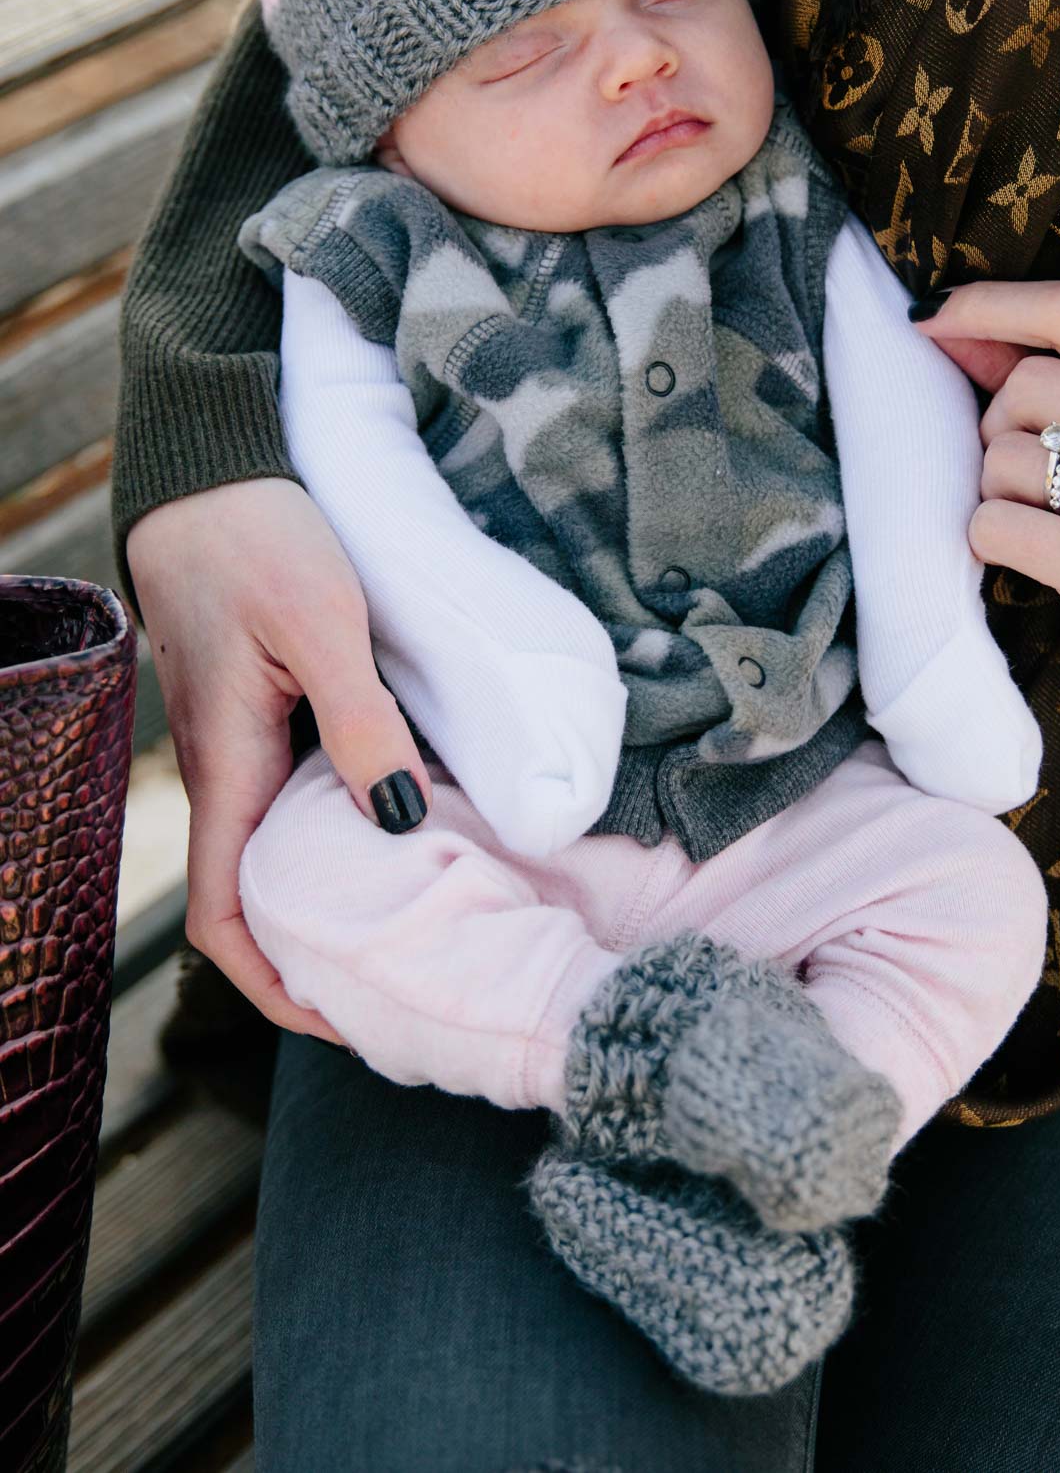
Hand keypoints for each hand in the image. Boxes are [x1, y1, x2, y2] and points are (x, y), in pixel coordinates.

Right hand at [126, 479, 433, 1038]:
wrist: (208, 468)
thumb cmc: (256, 537)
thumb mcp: (321, 623)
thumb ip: (361, 721)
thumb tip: (403, 822)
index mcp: (228, 768)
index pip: (227, 919)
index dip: (275, 987)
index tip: (344, 1020)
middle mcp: (227, 769)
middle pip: (261, 896)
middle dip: (319, 952)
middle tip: (410, 976)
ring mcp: (243, 738)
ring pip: (282, 845)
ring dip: (337, 889)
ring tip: (423, 911)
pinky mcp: (263, 705)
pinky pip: (297, 792)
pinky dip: (344, 824)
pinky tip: (410, 815)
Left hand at [912, 280, 1059, 766]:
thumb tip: (959, 332)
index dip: (992, 305)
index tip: (931, 317)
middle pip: (1026, 388)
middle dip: (1003, 431)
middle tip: (1036, 484)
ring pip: (1002, 460)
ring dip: (1001, 496)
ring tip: (1056, 530)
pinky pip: (995, 526)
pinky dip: (995, 544)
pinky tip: (1042, 565)